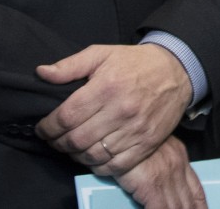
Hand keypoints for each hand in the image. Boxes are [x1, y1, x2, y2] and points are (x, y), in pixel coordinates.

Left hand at [35, 43, 191, 172]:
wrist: (177, 70)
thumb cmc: (135, 62)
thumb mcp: (102, 53)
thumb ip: (70, 65)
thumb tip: (42, 73)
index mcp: (107, 87)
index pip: (66, 117)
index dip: (48, 127)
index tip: (42, 128)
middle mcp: (121, 110)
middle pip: (76, 139)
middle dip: (57, 143)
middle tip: (54, 139)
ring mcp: (135, 129)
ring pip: (93, 155)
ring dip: (75, 155)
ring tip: (71, 147)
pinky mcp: (147, 143)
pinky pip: (115, 166)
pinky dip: (98, 166)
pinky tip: (92, 156)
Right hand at [112, 135, 206, 208]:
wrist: (119, 129)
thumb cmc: (130, 139)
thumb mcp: (153, 150)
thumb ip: (162, 167)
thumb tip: (161, 186)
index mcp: (179, 158)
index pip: (196, 189)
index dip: (200, 206)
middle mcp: (177, 167)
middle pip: (189, 201)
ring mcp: (166, 176)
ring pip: (177, 207)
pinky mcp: (151, 185)